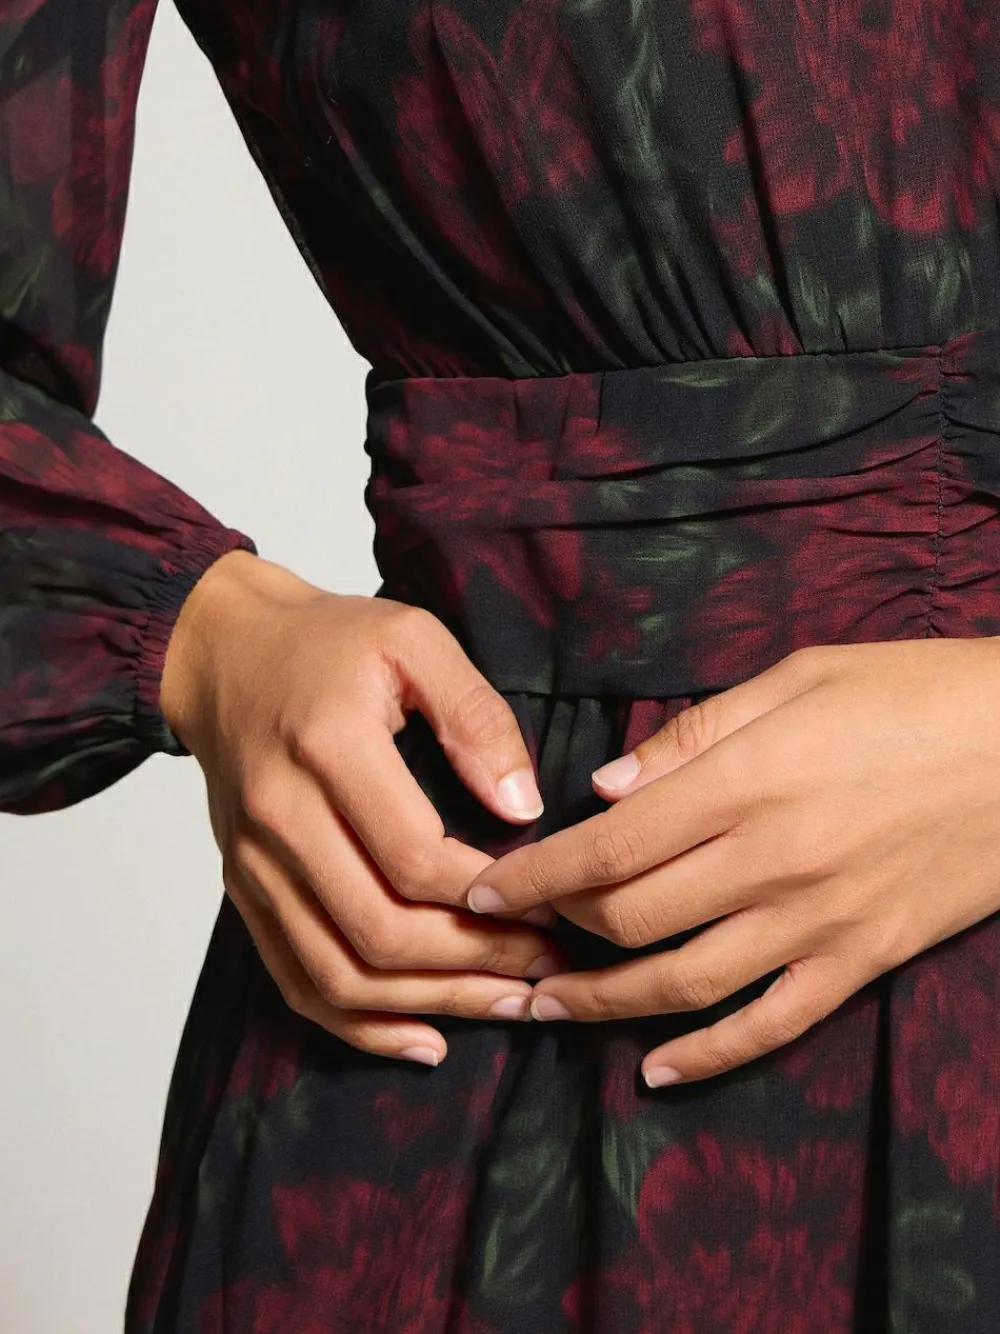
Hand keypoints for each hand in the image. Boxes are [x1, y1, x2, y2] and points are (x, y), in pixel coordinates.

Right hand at [160, 550, 564, 1065]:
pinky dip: (360, 1025)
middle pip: (379, 929)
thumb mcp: (414, 641)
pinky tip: (424, 1037)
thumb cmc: (327, 644)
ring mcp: (254, 864)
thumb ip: (475, 716)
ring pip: (340, 973)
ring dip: (431, 1003)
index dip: (491, 897)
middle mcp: (279, 818)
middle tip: (546, 966)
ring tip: (506, 1005)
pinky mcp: (245, 890)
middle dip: (475, 962)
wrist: (224, 653)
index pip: (415, 858)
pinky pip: (297, 980)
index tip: (552, 904)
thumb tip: (523, 805)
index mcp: (327, 748)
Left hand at [461, 639, 999, 1085]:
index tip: (480, 888)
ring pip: (685, 983)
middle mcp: (771, 861)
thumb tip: (606, 787)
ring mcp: (819, 921)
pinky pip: (772, 1024)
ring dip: (602, 1004)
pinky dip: (708, 1055)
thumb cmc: (915, 692)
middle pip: (630, 917)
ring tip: (546, 1010)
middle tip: (512, 931)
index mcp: (746, 781)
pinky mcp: (863, 959)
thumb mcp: (799, 677)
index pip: (607, 846)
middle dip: (555, 929)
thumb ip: (694, 735)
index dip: (532, 876)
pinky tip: (657, 1070)